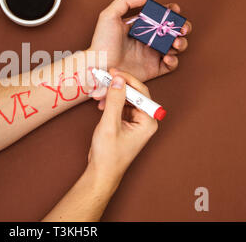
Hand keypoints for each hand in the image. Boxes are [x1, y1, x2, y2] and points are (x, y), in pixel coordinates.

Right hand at [87, 69, 157, 183]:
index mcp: (148, 121)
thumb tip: (119, 80)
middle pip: (133, 94)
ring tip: (97, 95)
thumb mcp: (110, 124)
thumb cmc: (109, 155)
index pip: (141, 92)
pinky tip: (100, 104)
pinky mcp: (126, 123)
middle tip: (102, 81)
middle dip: (116, 88)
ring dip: (111, 94)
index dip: (127, 79)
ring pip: (125, 98)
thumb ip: (115, 100)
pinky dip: (109, 102)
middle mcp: (145, 120)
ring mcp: (135, 122)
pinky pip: (120, 106)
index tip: (112, 72)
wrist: (101, 172)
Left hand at [88, 0, 191, 82]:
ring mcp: (152, 54)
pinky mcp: (153, 69)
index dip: (171, 12)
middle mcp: (149, 39)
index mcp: (141, 26)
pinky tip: (167, 56)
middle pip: (174, 31)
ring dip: (181, 43)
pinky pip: (171, 65)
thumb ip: (126, 1)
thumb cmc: (102, 41)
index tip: (174, 10)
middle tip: (181, 29)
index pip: (162, 16)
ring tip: (175, 43)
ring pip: (176, 47)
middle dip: (182, 28)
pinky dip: (174, 60)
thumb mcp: (109, 15)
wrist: (99, 64)